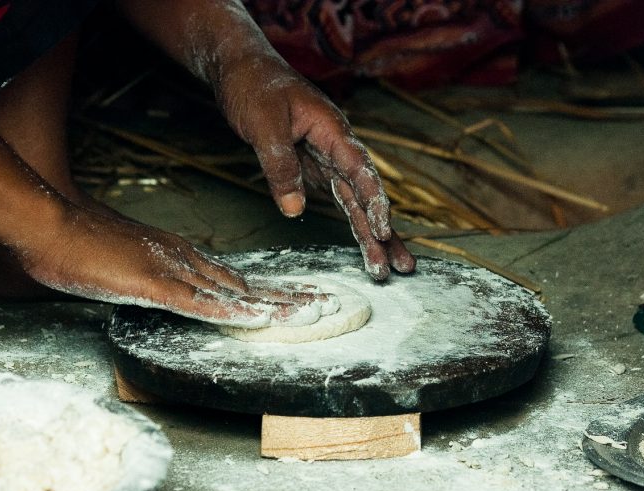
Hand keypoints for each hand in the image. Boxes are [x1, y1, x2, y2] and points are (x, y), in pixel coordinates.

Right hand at [20, 203, 331, 327]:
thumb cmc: (76, 243)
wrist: (48, 222)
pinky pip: (202, 305)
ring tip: (315, 312)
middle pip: (246, 284)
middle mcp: (184, 261)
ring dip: (276, 304)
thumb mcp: (119, 264)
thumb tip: (155, 288)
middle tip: (327, 304)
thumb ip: (143, 275)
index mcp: (178, 256)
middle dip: (288, 296)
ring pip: (236, 293)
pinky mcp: (155, 285)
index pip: (233, 279)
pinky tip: (261, 320)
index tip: (298, 300)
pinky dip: (235, 313)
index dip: (268, 292)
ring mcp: (172, 272)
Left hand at [215, 53, 415, 279]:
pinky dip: (352, 219)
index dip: (374, 202)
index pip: (361, 171)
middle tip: (400, 267)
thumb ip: (280, 167)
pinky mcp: (314, 167)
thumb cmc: (255, 88)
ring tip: (386, 266)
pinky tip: (367, 241)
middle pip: (365, 195)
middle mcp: (337, 147)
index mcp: (332, 131)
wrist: (243, 70)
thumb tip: (293, 209)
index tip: (382, 231)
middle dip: (383, 232)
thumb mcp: (263, 127)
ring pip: (355, 201)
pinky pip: (338, 197)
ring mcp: (328, 158)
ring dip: (371, 233)